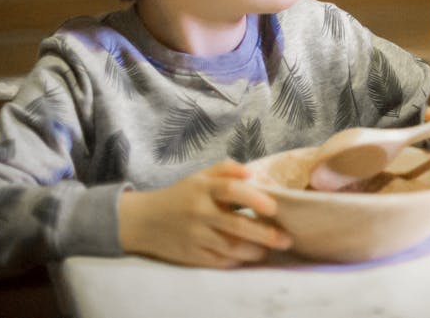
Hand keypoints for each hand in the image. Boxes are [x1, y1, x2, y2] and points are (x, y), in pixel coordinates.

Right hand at [118, 160, 291, 267]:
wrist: (144, 220)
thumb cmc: (180, 195)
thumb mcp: (200, 176)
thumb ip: (226, 169)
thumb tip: (253, 173)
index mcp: (203, 188)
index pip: (231, 190)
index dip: (254, 197)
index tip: (274, 207)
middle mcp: (199, 212)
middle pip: (236, 224)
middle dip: (265, 234)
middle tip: (285, 238)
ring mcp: (195, 236)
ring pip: (230, 247)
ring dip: (255, 251)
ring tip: (269, 250)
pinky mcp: (190, 255)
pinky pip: (218, 261)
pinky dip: (236, 261)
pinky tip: (248, 257)